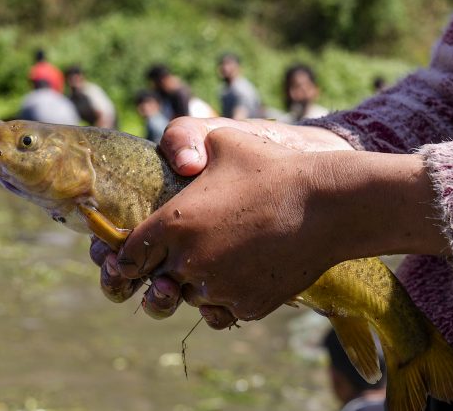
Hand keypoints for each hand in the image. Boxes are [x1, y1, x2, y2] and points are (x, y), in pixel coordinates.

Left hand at [90, 117, 353, 318]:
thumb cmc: (271, 166)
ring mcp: (218, 288)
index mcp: (172, 224)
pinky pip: (222, 312)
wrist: (326, 204)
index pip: (126, 258)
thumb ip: (186, 145)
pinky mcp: (247, 306)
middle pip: (156, 283)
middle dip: (161, 274)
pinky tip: (237, 276)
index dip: (125, 259)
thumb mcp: (223, 140)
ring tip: (216, 261)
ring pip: (190, 299)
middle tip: (175, 262)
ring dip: (195, 285)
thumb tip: (176, 162)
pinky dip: (225, 299)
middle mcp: (188, 262)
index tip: (133, 257)